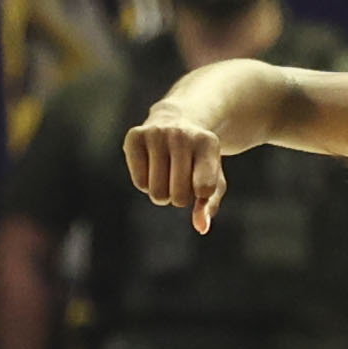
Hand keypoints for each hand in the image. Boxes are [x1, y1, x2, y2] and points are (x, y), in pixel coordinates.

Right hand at [123, 107, 228, 232]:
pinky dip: (146, 185)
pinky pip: (140, 183)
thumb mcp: (213, 179)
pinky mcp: (134, 136)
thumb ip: (209, 204)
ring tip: (167, 174)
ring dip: (163, 193)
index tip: (202, 183)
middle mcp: (181, 135)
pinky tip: (152, 168)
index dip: (201, 195)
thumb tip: (201, 228)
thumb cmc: (199, 159)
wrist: (177, 120)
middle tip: (181, 180)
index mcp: (207, 143)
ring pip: (157, 193)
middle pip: (178, 197)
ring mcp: (156, 134)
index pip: (204, 189)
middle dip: (180, 198)